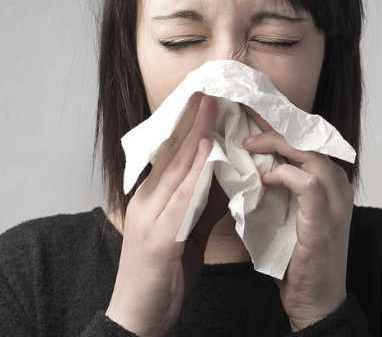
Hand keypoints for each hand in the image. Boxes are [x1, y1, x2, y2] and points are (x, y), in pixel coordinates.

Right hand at [106, 94, 226, 335]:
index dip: (191, 125)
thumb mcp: (185, 233)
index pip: (174, 154)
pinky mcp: (158, 236)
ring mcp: (149, 216)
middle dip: (193, 119)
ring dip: (195, 134)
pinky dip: (193, 172)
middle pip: (172, 152)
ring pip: (176, 167)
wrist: (138, 317)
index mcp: (154, 198)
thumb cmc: (162, 273)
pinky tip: (205, 151)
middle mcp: (148, 200)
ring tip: (211, 104)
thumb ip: (202, 203)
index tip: (208, 101)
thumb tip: (222, 176)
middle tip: (211, 88)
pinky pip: (180, 198)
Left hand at [243, 130, 353, 329]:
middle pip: (309, 140)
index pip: (307, 141)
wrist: (315, 300)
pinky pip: (309, 184)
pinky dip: (285, 175)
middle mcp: (338, 188)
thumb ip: (278, 187)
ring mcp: (335, 204)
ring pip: (311, 155)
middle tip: (245, 120)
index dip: (280, 125)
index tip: (253, 115)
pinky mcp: (324, 223)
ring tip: (248, 145)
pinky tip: (266, 179)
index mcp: (330, 183)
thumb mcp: (287, 213)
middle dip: (275, 127)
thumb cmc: (296, 256)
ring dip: (277, 145)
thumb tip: (248, 163)